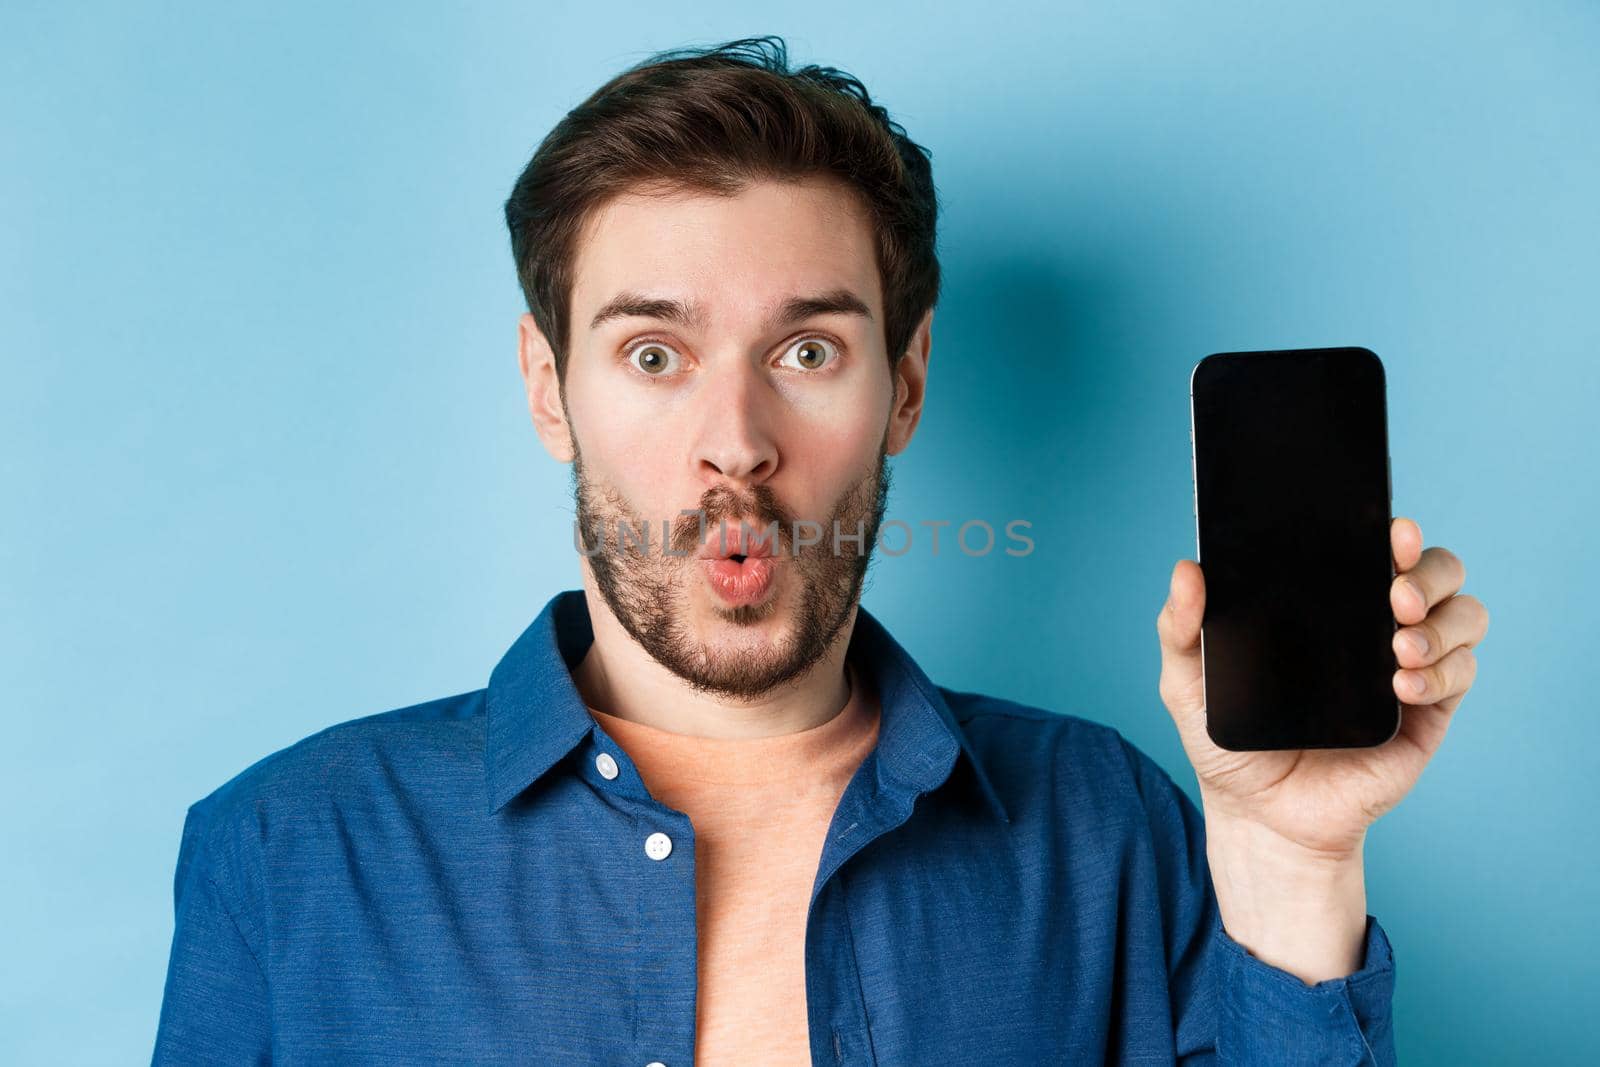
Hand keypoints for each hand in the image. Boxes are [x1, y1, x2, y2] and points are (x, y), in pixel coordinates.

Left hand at [1155, 516, 1490, 859]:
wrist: (1259, 816)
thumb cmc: (1230, 741)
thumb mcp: (1188, 683)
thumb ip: (1180, 628)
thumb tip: (1185, 570)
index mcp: (1328, 605)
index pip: (1375, 551)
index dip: (1395, 534)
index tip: (1391, 532)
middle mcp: (1376, 626)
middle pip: (1437, 572)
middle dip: (1428, 572)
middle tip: (1394, 594)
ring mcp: (1408, 668)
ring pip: (1464, 616)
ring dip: (1441, 624)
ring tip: (1399, 649)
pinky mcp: (1427, 714)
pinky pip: (1461, 675)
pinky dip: (1442, 673)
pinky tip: (1402, 686)